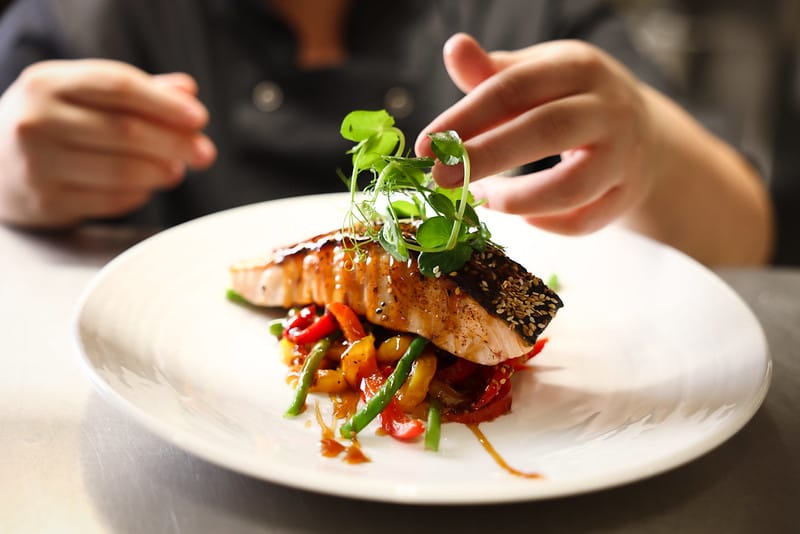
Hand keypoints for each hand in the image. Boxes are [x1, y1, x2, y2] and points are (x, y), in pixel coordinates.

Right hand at [0, 59, 215, 226]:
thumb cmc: (51, 126)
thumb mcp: (81, 96)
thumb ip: (136, 92)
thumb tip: (186, 90)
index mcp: (47, 83)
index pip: (119, 86)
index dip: (165, 103)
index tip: (199, 118)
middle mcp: (36, 121)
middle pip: (126, 131)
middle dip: (176, 143)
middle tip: (205, 154)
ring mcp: (38, 164)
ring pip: (123, 170)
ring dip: (161, 172)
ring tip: (177, 170)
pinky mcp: (48, 202)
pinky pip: (113, 199)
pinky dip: (140, 193)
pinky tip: (146, 186)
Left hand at [415, 34, 656, 234]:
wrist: (641, 131)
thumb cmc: (569, 100)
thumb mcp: (536, 74)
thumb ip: (492, 72)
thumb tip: (453, 48)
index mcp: (578, 68)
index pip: (515, 87)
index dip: (467, 117)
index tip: (426, 144)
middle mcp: (609, 109)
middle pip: (546, 131)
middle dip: (486, 157)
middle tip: (440, 178)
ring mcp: (624, 155)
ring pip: (571, 187)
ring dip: (516, 199)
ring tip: (481, 198)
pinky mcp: (627, 195)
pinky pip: (586, 220)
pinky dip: (549, 225)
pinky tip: (522, 216)